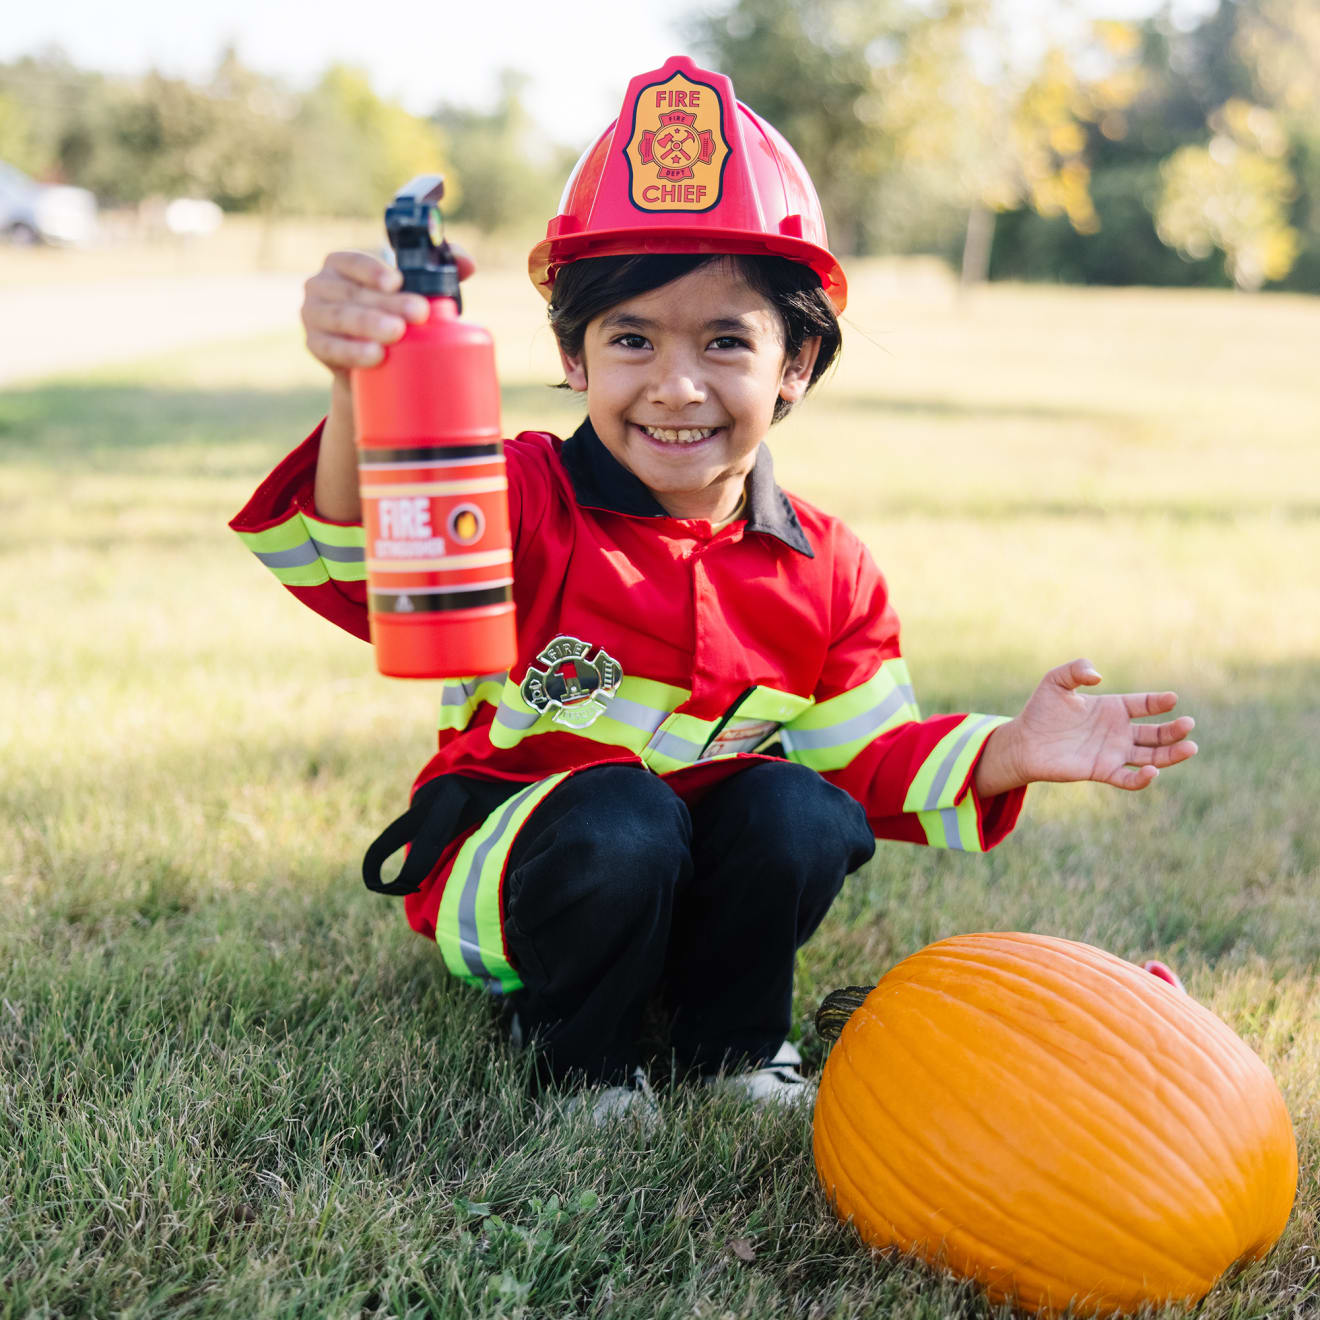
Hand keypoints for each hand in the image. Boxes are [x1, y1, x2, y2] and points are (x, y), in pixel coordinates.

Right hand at [301, 245, 475, 377]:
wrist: (370, 363)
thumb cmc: (394, 314)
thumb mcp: (413, 290)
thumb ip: (442, 269)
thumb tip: (467, 263)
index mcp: (342, 265)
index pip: (353, 261)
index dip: (373, 270)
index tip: (398, 281)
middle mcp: (321, 286)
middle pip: (354, 293)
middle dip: (387, 304)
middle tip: (418, 313)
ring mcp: (313, 316)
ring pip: (341, 319)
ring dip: (369, 326)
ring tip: (396, 335)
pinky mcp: (315, 345)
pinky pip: (331, 348)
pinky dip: (353, 352)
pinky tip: (374, 356)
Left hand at [973, 658, 1197, 797]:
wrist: (1023, 742)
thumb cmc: (1040, 710)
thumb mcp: (1056, 681)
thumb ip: (1076, 670)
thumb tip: (1098, 676)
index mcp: (1113, 708)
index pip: (1145, 705)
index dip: (1159, 702)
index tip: (1171, 699)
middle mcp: (1118, 731)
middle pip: (1156, 733)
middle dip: (1174, 730)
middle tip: (1188, 724)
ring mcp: (1113, 752)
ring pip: (1151, 756)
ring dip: (1172, 754)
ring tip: (1191, 748)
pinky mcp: (1102, 771)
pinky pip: (1128, 778)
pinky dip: (1143, 779)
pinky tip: (1153, 772)